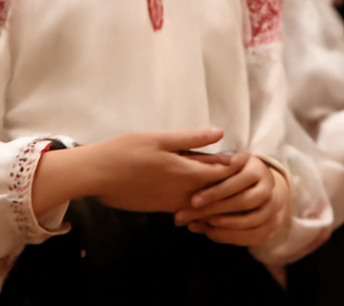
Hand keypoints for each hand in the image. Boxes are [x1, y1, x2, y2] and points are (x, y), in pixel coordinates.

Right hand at [32, 130, 239, 214]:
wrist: (97, 175)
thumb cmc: (126, 151)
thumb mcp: (159, 139)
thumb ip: (191, 139)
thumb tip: (219, 134)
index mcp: (185, 172)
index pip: (222, 173)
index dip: (235, 166)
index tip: (246, 158)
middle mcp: (182, 192)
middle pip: (216, 191)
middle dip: (230, 183)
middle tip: (241, 172)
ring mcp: (171, 203)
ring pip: (203, 202)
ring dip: (215, 194)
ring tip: (224, 184)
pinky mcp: (160, 209)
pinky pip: (187, 207)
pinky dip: (198, 202)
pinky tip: (199, 195)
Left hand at [175, 152, 289, 246]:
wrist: (262, 185)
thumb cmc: (236, 171)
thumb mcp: (229, 161)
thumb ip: (217, 163)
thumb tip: (200, 162)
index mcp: (257, 168)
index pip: (238, 182)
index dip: (216, 192)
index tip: (194, 200)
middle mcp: (269, 188)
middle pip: (245, 202)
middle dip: (217, 210)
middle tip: (191, 216)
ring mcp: (273, 208)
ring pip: (252, 221)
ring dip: (224, 227)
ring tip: (199, 226)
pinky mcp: (271, 225)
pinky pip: (254, 236)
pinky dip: (231, 237)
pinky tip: (210, 233)